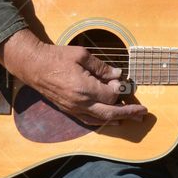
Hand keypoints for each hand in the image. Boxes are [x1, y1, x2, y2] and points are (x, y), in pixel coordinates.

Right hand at [0, 29, 147, 125]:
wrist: (34, 66)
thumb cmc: (57, 57)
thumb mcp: (81, 55)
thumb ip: (101, 67)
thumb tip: (117, 75)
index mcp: (84, 88)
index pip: (111, 95)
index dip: (119, 88)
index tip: (120, 80)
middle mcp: (80, 103)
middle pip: (110, 113)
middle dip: (129, 113)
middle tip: (143, 112)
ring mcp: (73, 109)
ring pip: (100, 120)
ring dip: (118, 119)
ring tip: (133, 118)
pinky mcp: (69, 111)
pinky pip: (89, 120)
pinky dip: (103, 122)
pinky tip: (112, 121)